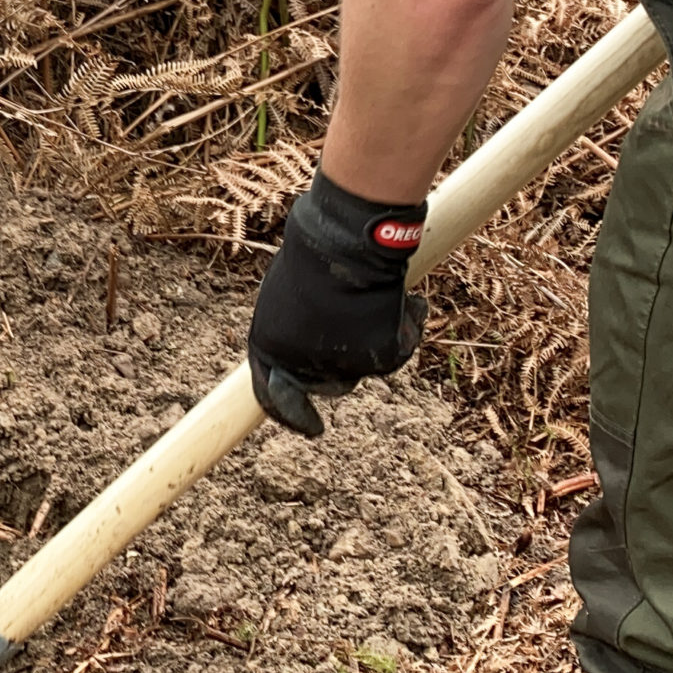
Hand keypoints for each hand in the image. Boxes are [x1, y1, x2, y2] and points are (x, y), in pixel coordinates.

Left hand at [248, 170, 426, 437]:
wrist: (343, 241)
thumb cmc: (312, 257)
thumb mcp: (287, 298)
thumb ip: (294, 333)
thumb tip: (308, 356)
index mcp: (267, 349)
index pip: (272, 398)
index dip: (293, 416)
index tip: (314, 430)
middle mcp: (301, 366)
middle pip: (329, 384)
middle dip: (344, 362)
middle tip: (357, 325)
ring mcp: (342, 365)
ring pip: (366, 365)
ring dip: (373, 335)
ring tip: (370, 294)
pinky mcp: (379, 358)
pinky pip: (399, 347)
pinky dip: (405, 322)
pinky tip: (399, 296)